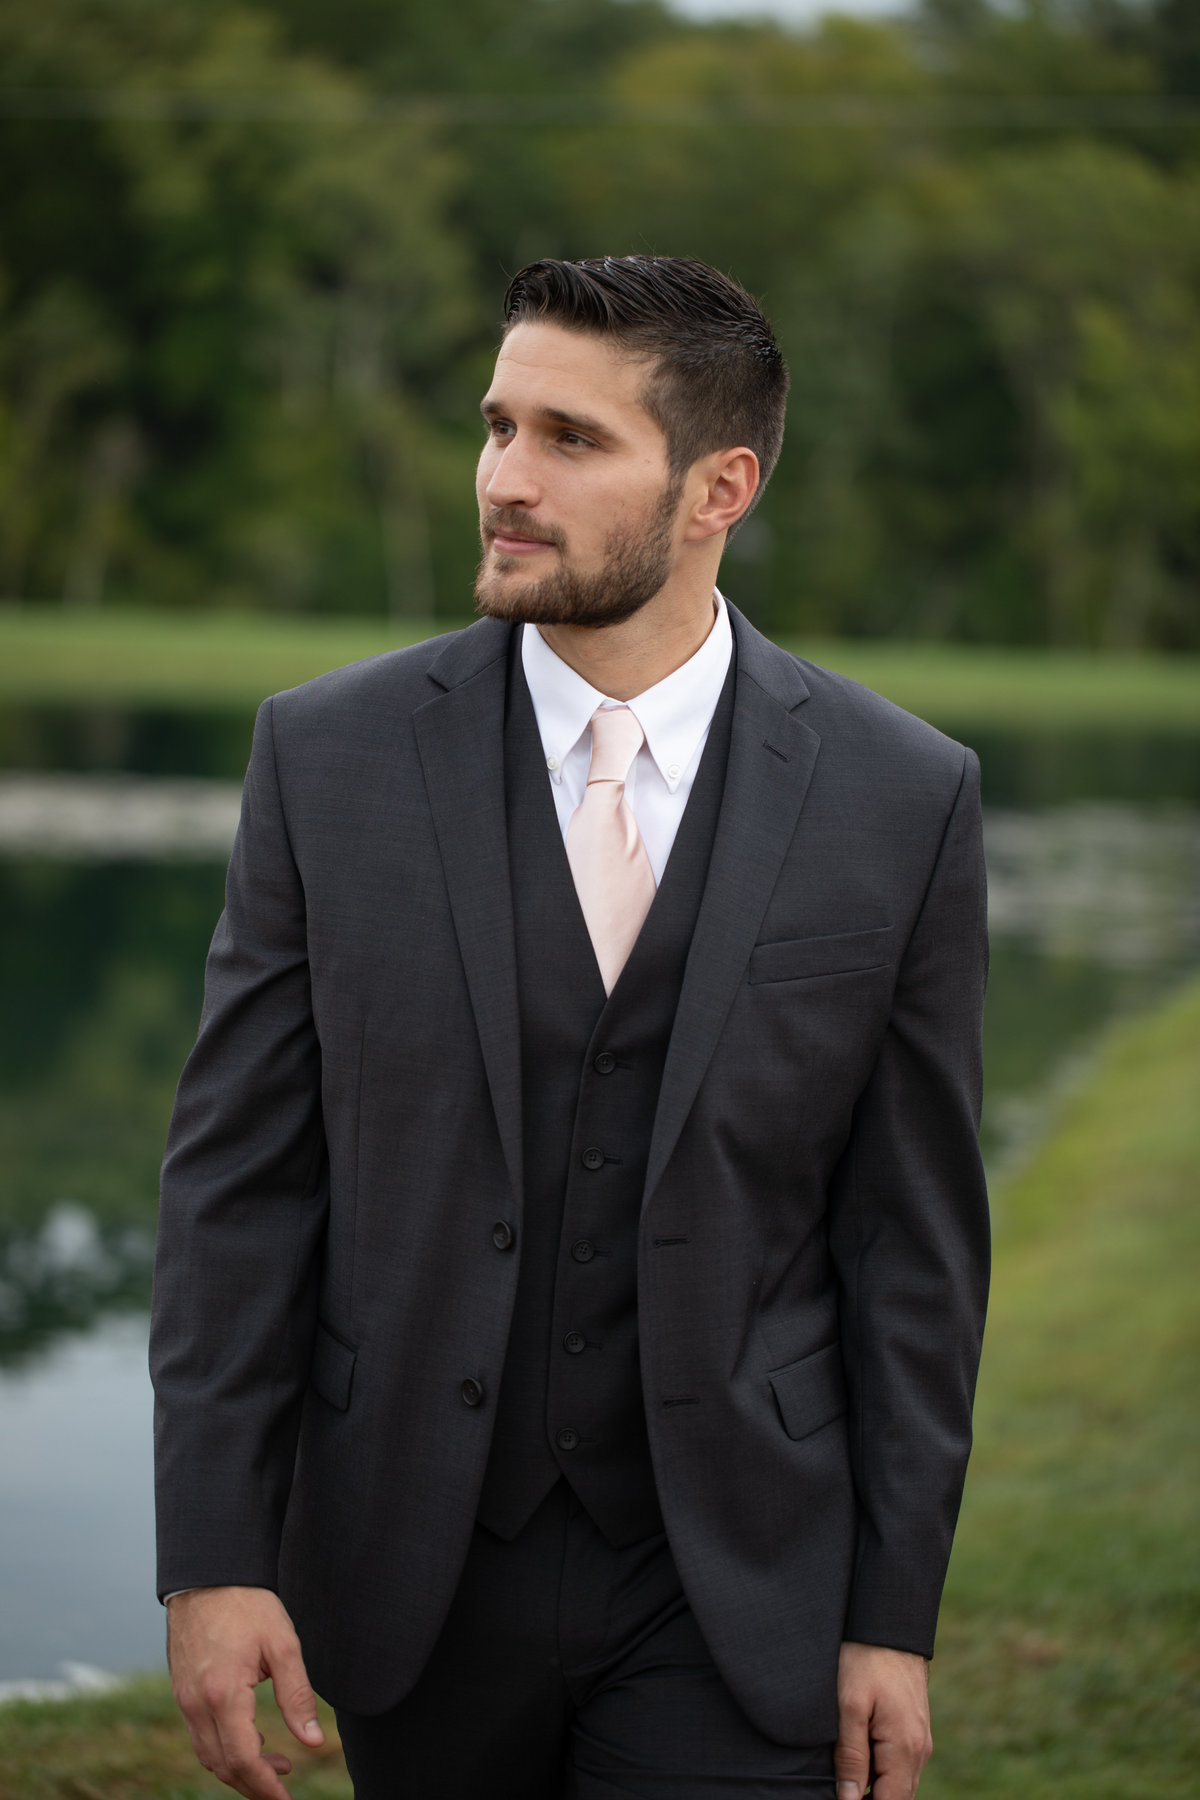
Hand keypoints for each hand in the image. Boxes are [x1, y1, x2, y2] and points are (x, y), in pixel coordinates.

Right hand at [167, 1586, 324, 1799]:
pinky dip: (224, 1748)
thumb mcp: (283, 1644)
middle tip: (284, 1786)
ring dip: (239, 1768)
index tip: (286, 1799)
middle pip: (222, 1765)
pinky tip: (251, 1738)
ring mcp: (185, 1699)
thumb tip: (314, 1741)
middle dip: (253, 1784)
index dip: (265, 1786)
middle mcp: (196, 1704)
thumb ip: (298, 1696)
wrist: (208, 1575)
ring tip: (276, 1763)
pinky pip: (200, 1735)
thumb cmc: (249, 1604)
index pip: (242, 1760)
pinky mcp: (182, 1691)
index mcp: (223, 1694)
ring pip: (208, 1754)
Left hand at [835, 1640, 931, 1799]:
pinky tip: (858, 1760)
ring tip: (846, 1775)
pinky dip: (882, 1772)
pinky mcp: (915, 1731)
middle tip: (840, 1788)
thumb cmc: (865, 1661)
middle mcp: (920, 1750)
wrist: (890, 1625)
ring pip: (900, 1784)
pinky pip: (901, 1766)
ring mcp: (920, 1741)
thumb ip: (851, 1757)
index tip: (842, 1799)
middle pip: (897, 1798)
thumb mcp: (849, 1706)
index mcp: (905, 1748)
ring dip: (875, 1788)